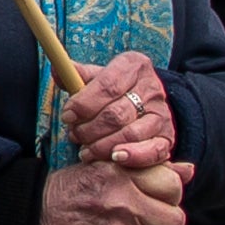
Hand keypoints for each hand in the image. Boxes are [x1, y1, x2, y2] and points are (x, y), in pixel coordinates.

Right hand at [36, 157, 194, 224]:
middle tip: (162, 220)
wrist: (36, 215)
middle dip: (173, 220)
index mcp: (121, 175)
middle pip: (175, 217)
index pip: (172, 185)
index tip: (164, 197)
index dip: (173, 193)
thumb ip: (148, 168)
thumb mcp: (105, 167)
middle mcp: (124, 202)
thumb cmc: (70, 189)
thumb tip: (188, 170)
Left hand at [62, 50, 173, 170]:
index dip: (84, 104)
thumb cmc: (115, 88)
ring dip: (102, 146)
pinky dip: (133, 157)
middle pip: (116, 113)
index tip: (67, 116)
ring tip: (85, 149)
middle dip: (89, 129)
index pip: (107, 85)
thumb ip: (77, 75)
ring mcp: (162, 114)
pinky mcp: (167, 138)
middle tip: (74, 135)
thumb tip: (57, 70)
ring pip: (130, 134)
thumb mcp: (98, 76)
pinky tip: (114, 158)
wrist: (146, 101)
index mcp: (134, 65)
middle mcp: (152, 89)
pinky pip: (152, 151)